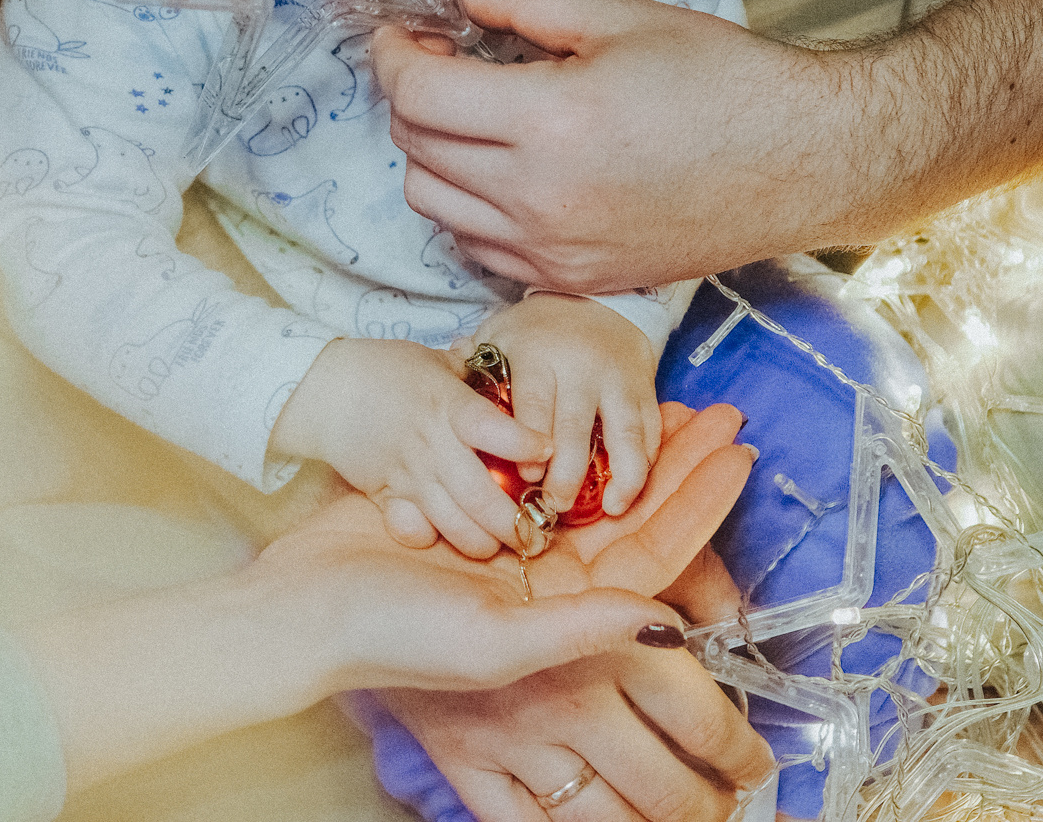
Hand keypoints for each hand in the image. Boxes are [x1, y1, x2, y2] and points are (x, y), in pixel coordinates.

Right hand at [271, 338, 550, 558]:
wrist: (321, 388)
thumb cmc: (385, 368)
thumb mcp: (434, 361)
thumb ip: (474, 374)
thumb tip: (512, 372)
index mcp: (446, 405)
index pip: (492, 429)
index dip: (524, 443)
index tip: (548, 452)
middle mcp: (431, 445)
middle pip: (480, 495)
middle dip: (515, 522)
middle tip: (539, 534)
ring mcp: (407, 474)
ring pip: (452, 522)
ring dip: (482, 541)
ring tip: (502, 546)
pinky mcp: (384, 495)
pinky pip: (411, 529)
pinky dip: (431, 538)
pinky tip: (447, 538)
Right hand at [363, 403, 767, 821]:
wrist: (304, 609)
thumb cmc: (392, 638)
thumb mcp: (496, 642)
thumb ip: (584, 629)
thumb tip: (673, 622)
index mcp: (560, 614)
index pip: (652, 553)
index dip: (697, 502)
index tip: (739, 454)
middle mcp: (543, 581)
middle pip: (630, 513)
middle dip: (677, 465)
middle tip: (722, 415)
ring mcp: (507, 544)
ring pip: (590, 488)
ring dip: (630, 444)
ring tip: (673, 401)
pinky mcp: (468, 510)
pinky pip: (534, 471)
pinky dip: (567, 436)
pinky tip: (591, 405)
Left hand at [370, 0, 851, 295]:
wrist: (805, 162)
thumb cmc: (725, 81)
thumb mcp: (621, 18)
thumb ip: (524, 2)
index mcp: (551, 123)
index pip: (416, 97)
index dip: (393, 57)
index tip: (403, 35)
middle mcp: (540, 199)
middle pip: (414, 151)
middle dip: (410, 98)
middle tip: (441, 62)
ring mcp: (553, 250)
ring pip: (433, 206)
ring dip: (432, 155)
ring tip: (473, 116)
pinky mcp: (572, 278)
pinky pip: (477, 247)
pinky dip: (468, 207)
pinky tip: (504, 170)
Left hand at [472, 293, 660, 515]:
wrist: (594, 300)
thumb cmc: (533, 331)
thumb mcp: (498, 336)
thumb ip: (470, 364)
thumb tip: (438, 387)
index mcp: (537, 355)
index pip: (534, 406)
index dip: (531, 448)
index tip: (528, 481)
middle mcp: (580, 367)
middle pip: (575, 429)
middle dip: (568, 475)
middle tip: (555, 507)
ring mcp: (617, 378)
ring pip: (625, 433)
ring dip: (621, 477)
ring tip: (610, 511)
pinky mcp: (644, 388)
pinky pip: (650, 430)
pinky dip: (645, 464)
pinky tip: (630, 492)